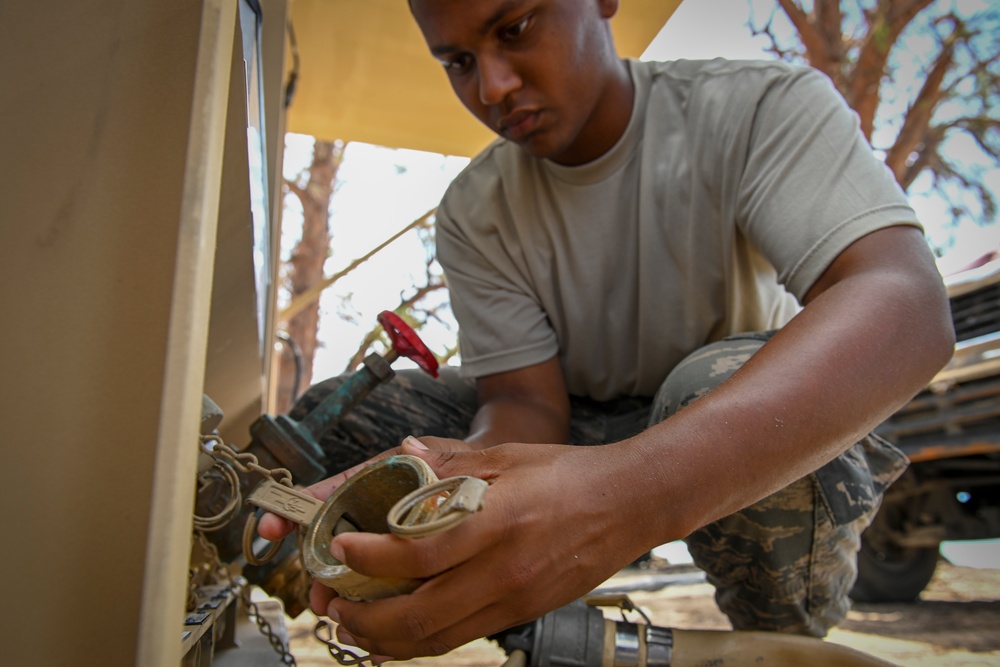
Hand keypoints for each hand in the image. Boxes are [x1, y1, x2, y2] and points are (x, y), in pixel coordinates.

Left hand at [317, 437, 651, 660]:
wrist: (629, 504)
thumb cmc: (567, 474)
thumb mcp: (507, 457)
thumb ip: (451, 463)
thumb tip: (404, 450)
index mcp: (497, 522)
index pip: (419, 555)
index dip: (370, 559)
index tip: (341, 550)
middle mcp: (505, 570)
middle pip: (419, 615)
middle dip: (364, 618)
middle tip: (334, 602)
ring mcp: (515, 599)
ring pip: (436, 639)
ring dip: (385, 640)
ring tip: (354, 624)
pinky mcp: (522, 613)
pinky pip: (460, 638)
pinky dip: (420, 642)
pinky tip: (397, 634)